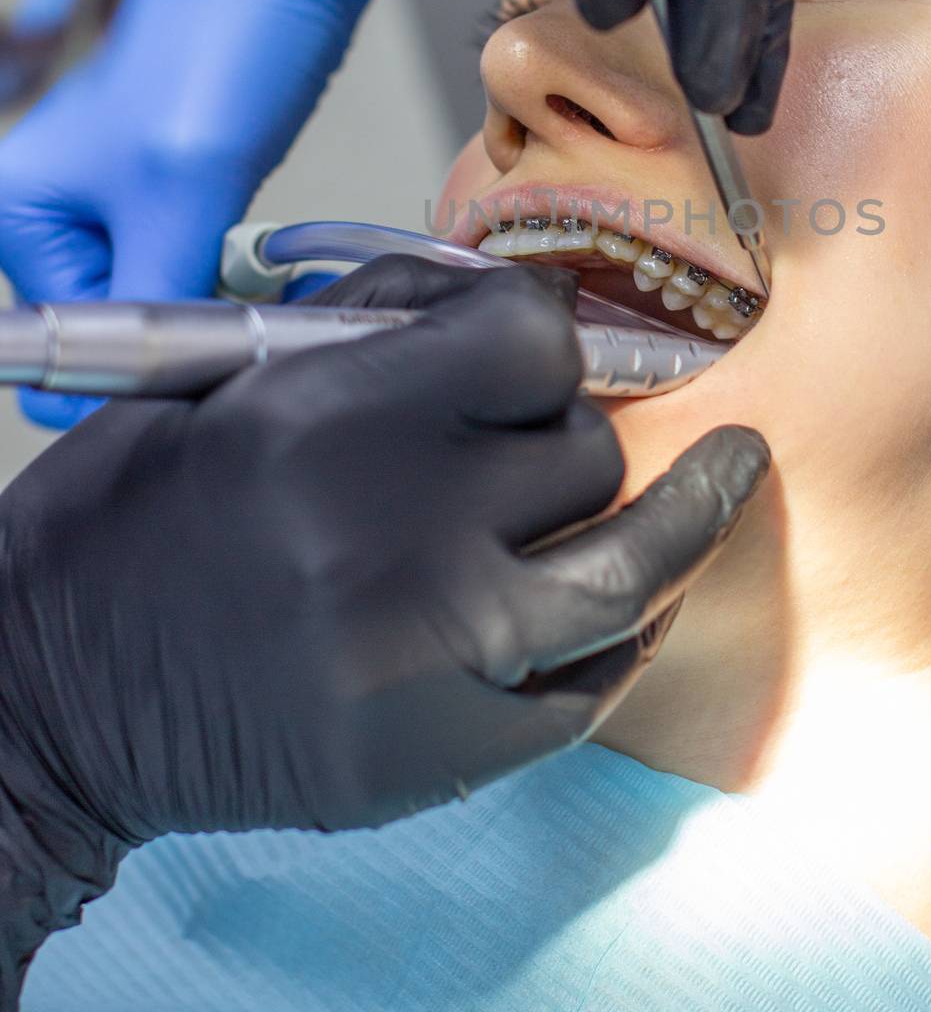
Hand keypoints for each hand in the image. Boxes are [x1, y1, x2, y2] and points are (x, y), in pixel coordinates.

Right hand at [0, 0, 465, 427]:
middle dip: (179, 340)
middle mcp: (55, 206)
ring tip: (268, 293)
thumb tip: (138, 391)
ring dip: (214, 313)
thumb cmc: (223, 40)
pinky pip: (195, 266)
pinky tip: (272, 276)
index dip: (122, 378)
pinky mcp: (180, 184)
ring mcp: (120, 195)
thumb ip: (150, 296)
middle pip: (109, 333)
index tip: (195, 374)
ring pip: (160, 302)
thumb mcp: (181, 189)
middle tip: (245, 324)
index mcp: (18, 207)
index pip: (51, 353)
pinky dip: (232, 283)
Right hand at [0, 255, 768, 1001]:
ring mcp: (432, 658)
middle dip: (556, 429)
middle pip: (577, 446)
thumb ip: (368, 334)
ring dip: (687, 512)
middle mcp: (396, 534)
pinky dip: (631, 633)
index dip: (537, 330)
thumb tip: (490, 301)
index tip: (528, 348)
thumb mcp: (215, 384)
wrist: (46, 703)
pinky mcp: (439, 754)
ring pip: (629, 562)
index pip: (532, 336)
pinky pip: (592, 684)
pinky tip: (651, 598)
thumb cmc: (121, 530)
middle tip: (523, 444)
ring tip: (736, 471)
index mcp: (328, 420)